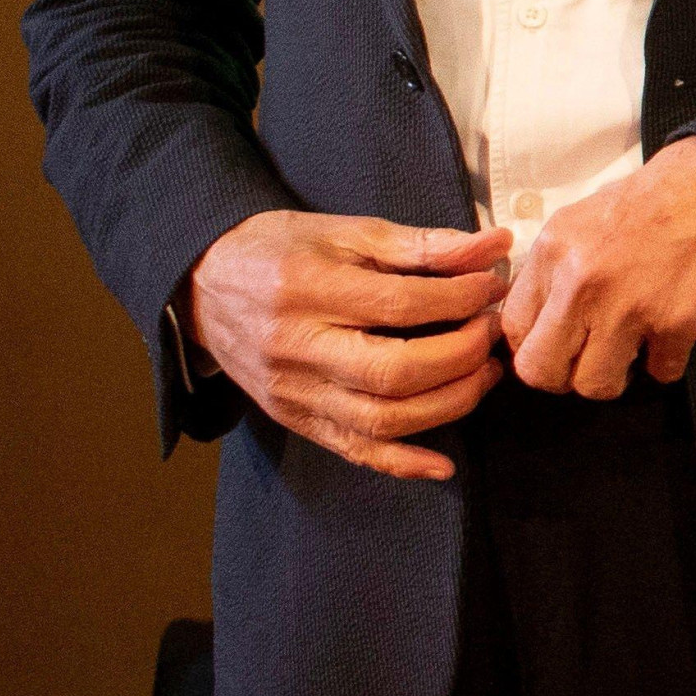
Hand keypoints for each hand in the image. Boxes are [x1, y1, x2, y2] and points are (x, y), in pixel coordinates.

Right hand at [180, 213, 511, 479]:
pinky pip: (353, 452)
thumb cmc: (279, 250)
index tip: (492, 288)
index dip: (459, 299)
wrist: (202, 284)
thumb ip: (420, 244)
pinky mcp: (293, 420)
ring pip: (381, 420)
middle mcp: (295, 348)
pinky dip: (403, 464)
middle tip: (494, 332)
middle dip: (462, 356)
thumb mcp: (344, 232)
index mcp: (305, 290)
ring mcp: (292, 393)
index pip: (399, 305)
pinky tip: (444, 463)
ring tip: (485, 373)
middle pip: (394, 371)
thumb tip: (493, 247)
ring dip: (450, 404)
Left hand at [497, 138, 695, 397]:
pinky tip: (674, 335)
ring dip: (616, 376)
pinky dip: (668, 362)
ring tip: (634, 349)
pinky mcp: (675, 323)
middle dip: (565, 376)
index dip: (535, 347)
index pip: (514, 329)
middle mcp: (582, 281)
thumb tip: (538, 319)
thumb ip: (555, 269)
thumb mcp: (585, 219)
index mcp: (554, 250)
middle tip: (590, 361)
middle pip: (542, 370)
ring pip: (595, 385)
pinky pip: (659, 373)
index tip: (558, 346)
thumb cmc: (660, 200)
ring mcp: (628, 306)